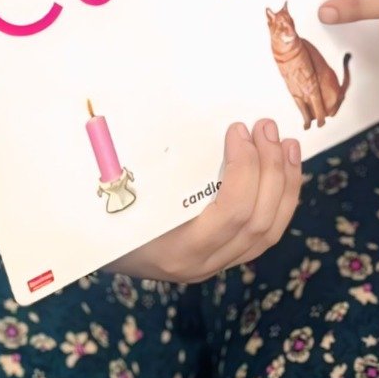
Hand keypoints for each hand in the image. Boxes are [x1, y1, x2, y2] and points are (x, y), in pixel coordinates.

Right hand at [109, 120, 301, 284]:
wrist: (91, 250)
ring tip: (287, 144)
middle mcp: (200, 264)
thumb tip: (171, 112)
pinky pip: (265, 234)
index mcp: (176, 249)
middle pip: (257, 222)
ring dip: (284, 184)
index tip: (238, 130)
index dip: (244, 169)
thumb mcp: (118, 193)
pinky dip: (282, 200)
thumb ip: (150, 167)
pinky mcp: (224, 258)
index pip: (230, 213)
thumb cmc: (101, 213)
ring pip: (268, 231)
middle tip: (266, 127)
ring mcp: (215, 265)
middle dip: (270, 169)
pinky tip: (286, 170)